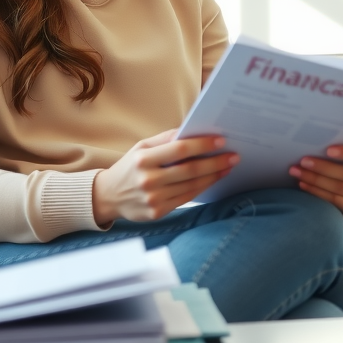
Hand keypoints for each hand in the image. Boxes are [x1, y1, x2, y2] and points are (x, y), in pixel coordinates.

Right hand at [92, 129, 238, 224]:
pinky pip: (186, 198)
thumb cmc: (130, 166)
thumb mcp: (141, 147)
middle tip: (234, 156)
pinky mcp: (157, 212)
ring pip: (191, 186)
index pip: (179, 150)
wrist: (108, 196)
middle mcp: (148, 180)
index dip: (202, 145)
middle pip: (189, 170)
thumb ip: (165, 139)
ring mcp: (153, 198)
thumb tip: (192, 130)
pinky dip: (202, 188)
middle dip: (215, 162)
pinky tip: (213, 179)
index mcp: (143, 159)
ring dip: (213, 176)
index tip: (221, 141)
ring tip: (228, 166)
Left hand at [289, 144, 342, 217]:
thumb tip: (316, 140)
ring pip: (339, 188)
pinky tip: (303, 184)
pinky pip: (334, 200)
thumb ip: (341, 150)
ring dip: (315, 180)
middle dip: (323, 167)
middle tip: (303, 161)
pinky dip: (316, 192)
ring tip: (297, 172)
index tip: (328, 150)